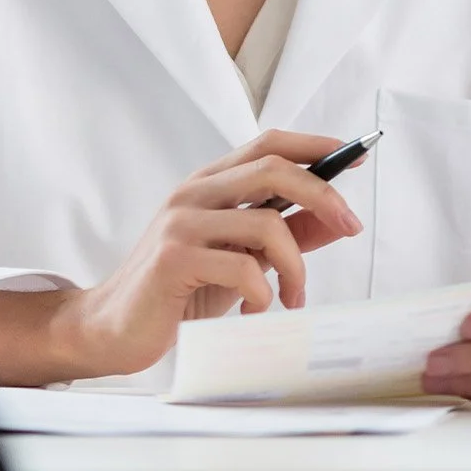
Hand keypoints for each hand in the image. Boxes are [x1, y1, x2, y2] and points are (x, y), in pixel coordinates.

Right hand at [49, 129, 362, 378]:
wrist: (114, 326)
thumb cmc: (180, 291)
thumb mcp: (241, 258)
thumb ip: (283, 234)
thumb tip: (336, 218)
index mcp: (208, 185)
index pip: (266, 144)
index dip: (315, 145)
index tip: (355, 155)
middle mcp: (194, 194)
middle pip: (272, 168)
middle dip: (324, 196)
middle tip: (351, 228)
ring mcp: (180, 223)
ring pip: (267, 223)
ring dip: (297, 267)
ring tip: (293, 298)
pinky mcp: (174, 259)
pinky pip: (244, 268)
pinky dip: (264, 295)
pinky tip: (255, 312)